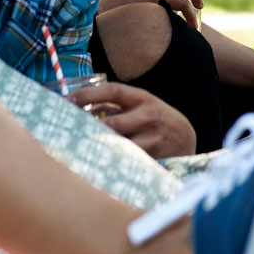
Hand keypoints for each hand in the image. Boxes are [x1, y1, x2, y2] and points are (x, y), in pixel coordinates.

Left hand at [79, 82, 195, 157]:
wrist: (187, 138)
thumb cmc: (158, 120)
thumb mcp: (143, 105)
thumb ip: (119, 106)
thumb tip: (82, 109)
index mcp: (143, 98)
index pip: (112, 91)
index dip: (88, 94)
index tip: (68, 100)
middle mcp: (148, 116)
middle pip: (110, 123)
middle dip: (87, 128)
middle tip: (66, 130)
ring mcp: (151, 139)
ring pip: (116, 145)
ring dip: (96, 147)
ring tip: (76, 148)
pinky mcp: (151, 158)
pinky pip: (125, 160)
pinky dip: (109, 161)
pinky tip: (96, 163)